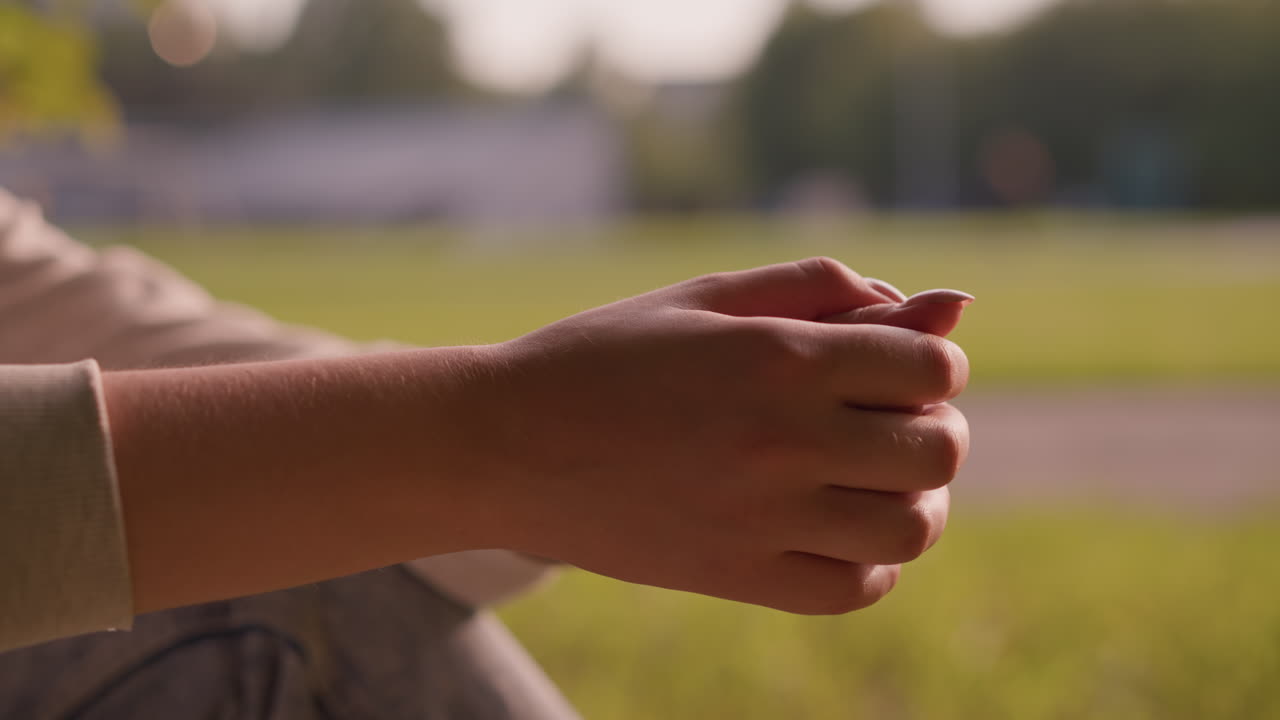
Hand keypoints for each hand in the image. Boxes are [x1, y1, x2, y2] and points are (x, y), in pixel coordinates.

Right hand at [479, 258, 970, 613]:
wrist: (504, 443)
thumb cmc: (607, 355)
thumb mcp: (706, 298)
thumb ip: (822, 288)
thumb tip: (946, 305)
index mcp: (777, 355)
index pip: (931, 367)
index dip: (935, 362)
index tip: (899, 367)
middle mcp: (780, 439)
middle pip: (938, 450)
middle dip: (935, 428)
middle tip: (890, 421)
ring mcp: (759, 516)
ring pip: (911, 528)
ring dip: (918, 501)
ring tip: (877, 480)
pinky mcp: (734, 574)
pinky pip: (852, 588)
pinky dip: (871, 562)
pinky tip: (838, 529)